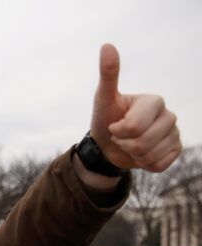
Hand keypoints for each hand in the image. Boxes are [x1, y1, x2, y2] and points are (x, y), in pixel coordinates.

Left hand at [90, 43, 180, 172]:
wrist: (109, 145)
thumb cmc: (105, 119)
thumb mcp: (103, 98)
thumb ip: (108, 74)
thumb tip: (107, 45)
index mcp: (154, 101)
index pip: (134, 127)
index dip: (118, 132)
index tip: (114, 126)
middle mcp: (169, 115)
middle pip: (143, 143)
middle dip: (124, 144)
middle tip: (120, 137)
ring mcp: (175, 133)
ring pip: (151, 155)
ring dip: (133, 155)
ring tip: (129, 145)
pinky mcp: (176, 150)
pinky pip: (159, 165)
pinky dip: (144, 165)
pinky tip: (140, 155)